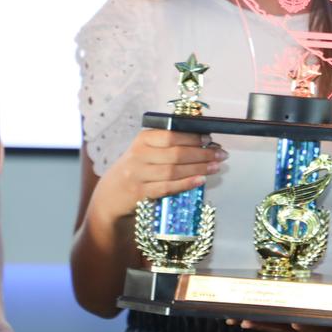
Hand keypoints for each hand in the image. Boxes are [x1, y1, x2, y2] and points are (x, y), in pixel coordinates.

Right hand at [89, 129, 225, 224]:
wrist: (110, 196)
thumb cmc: (137, 169)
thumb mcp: (146, 152)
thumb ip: (168, 145)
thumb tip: (204, 141)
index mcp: (142, 140)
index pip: (171, 135)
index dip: (193, 137)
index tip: (210, 140)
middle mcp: (138, 155)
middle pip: (176, 153)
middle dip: (202, 154)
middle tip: (221, 154)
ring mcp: (137, 175)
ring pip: (173, 171)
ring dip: (199, 169)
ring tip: (216, 167)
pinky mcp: (139, 193)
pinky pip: (167, 187)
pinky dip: (186, 183)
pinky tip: (200, 180)